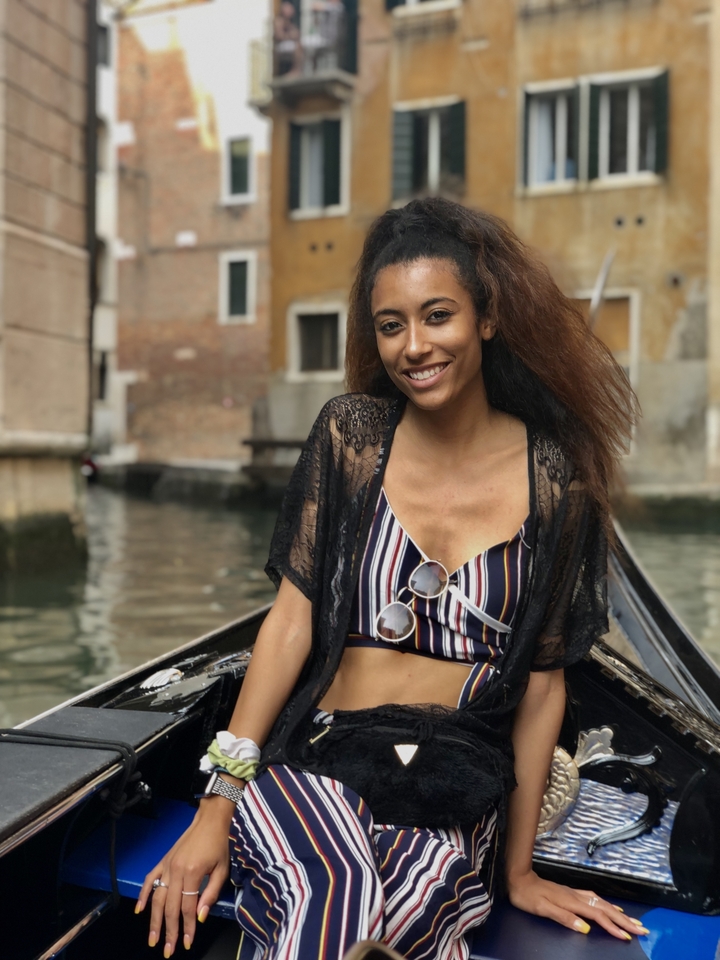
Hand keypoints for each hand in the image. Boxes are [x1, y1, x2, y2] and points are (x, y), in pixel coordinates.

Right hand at [135, 798, 232, 955]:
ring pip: (157, 898)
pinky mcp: (163, 861)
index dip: (187, 927)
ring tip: (153, 938)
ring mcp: (167, 865)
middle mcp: (176, 870)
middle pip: (170, 907)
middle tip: (167, 950)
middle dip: (169, 931)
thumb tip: (200, 917)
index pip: (188, 907)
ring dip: (154, 920)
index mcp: (193, 872)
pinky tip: (139, 911)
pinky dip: (143, 895)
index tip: (186, 943)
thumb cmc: (219, 844)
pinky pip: (150, 880)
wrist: (209, 820)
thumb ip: (211, 893)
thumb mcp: (222, 869)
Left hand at [507, 870, 649, 940]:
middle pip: (605, 909)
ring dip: (618, 913)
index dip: (613, 927)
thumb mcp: (543, 909)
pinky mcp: (570, 893)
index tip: (628, 937)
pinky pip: (595, 899)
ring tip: (632, 921)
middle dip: (624, 920)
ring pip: (602, 903)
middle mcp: (576, 897)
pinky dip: (606, 904)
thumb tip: (585, 928)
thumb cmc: (527, 896)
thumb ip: (564, 917)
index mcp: (572, 902)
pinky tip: (610, 906)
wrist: (518, 878)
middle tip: (642, 929)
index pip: (598, 916)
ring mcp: (574, 893)